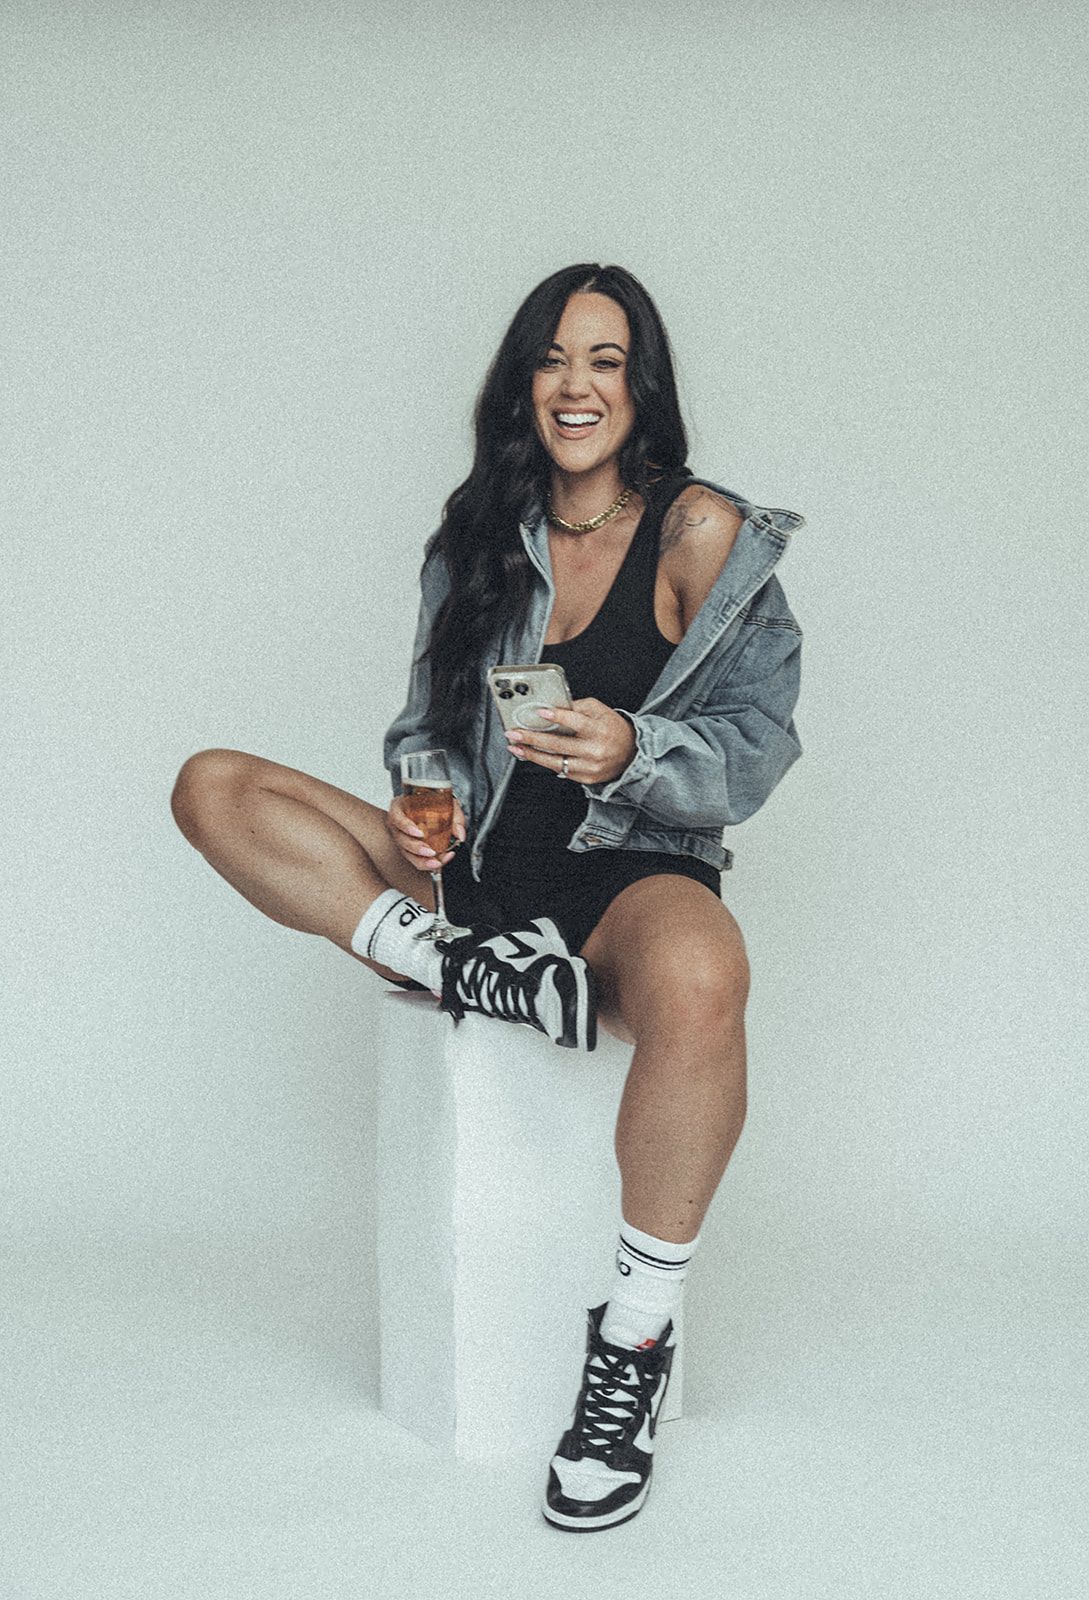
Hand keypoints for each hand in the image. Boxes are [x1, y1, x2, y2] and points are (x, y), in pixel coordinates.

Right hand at [387, 793, 466, 872]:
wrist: (435, 808)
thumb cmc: (436, 803)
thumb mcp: (447, 803)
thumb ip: (456, 817)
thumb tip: (460, 834)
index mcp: (400, 809)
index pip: (397, 818)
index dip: (406, 826)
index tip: (419, 832)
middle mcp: (398, 825)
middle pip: (402, 839)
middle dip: (416, 848)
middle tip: (430, 851)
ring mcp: (402, 839)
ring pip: (407, 853)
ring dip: (422, 860)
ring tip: (436, 863)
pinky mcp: (409, 850)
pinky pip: (415, 859)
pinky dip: (427, 863)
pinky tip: (439, 862)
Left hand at [504, 698, 636, 785]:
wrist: (631, 754)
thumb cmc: (612, 729)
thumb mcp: (600, 711)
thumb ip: (578, 707)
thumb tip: (553, 707)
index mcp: (599, 730)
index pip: (576, 722)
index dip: (558, 716)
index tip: (540, 711)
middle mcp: (595, 750)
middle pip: (559, 744)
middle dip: (532, 738)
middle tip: (514, 733)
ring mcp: (589, 767)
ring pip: (555, 762)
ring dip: (532, 755)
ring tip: (516, 747)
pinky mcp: (585, 778)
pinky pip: (560, 770)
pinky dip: (544, 762)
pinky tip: (531, 755)